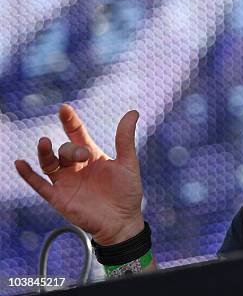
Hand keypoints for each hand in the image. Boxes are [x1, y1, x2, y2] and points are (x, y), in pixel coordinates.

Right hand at [14, 104, 143, 245]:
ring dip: (45, 152)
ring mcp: (66, 182)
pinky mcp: (59, 197)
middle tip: (85, 156)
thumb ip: (125, 138)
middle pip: (65, 150)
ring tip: (44, 142)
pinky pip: (39, 184)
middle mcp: (76, 167)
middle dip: (72, 149)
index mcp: (91, 156)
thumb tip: (133, 112)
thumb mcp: (127, 162)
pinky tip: (20, 163)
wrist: (123, 221)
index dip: (70, 121)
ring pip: (49, 163)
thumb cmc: (126, 192)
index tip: (64, 108)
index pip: (76, 134)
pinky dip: (28, 175)